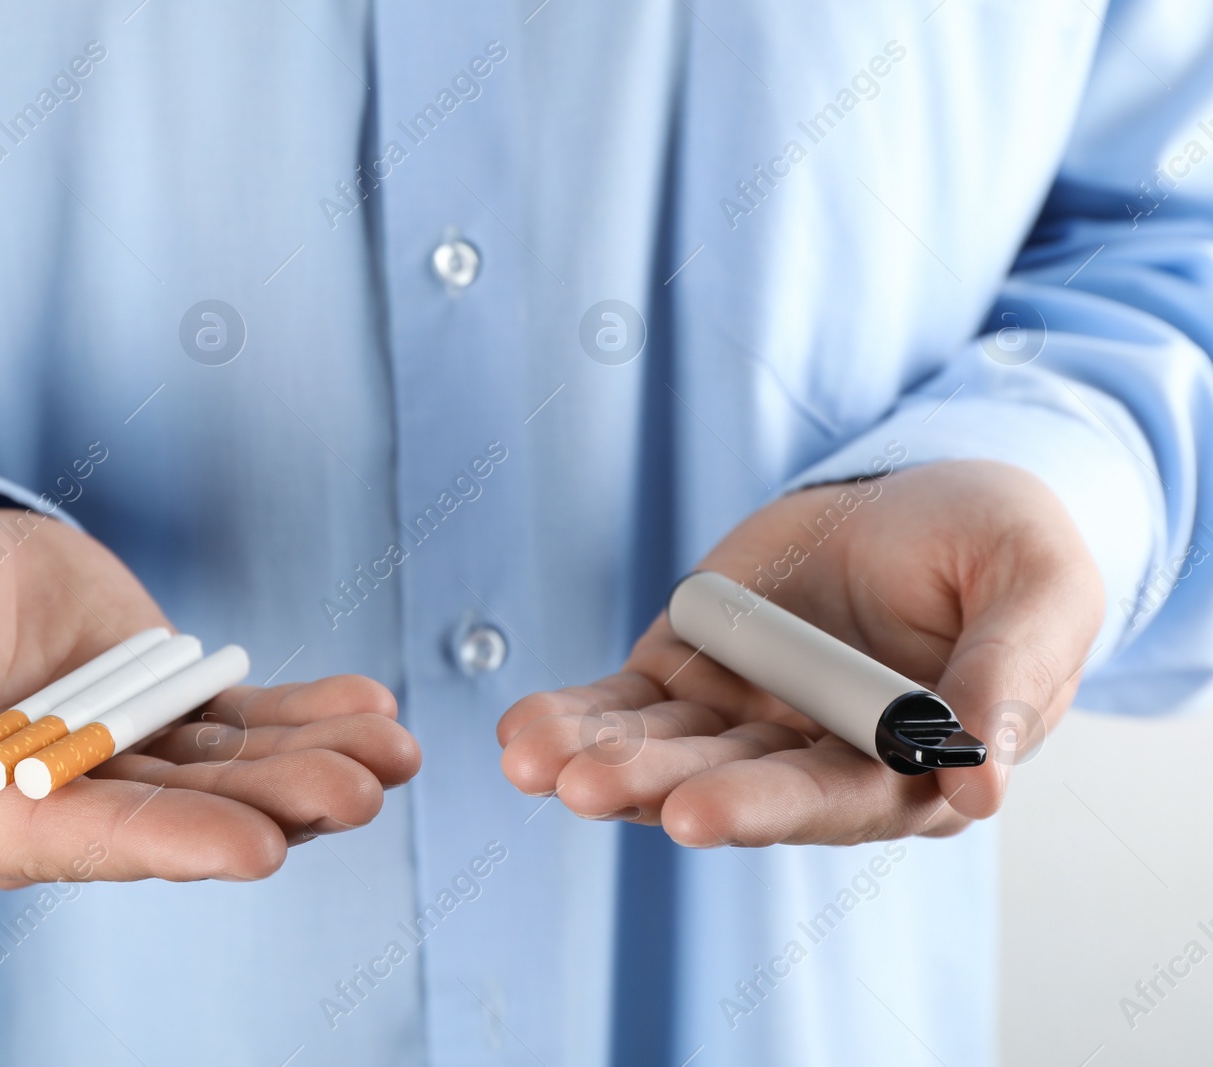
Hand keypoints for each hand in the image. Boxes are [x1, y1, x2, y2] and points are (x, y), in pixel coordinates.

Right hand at [0, 476, 418, 887]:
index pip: (68, 838)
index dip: (162, 843)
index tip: (257, 845)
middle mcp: (42, 801)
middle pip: (169, 815)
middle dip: (267, 808)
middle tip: (359, 791)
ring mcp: (109, 754)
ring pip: (219, 775)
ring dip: (306, 768)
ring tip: (391, 751)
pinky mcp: (154, 705)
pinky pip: (238, 720)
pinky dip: (303, 718)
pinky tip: (371, 709)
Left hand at [497, 460, 1103, 845]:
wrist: (928, 498)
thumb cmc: (1001, 548)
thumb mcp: (1038, 589)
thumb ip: (1012, 678)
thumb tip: (980, 783)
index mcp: (912, 767)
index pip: (837, 801)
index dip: (767, 808)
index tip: (696, 814)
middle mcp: (818, 759)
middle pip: (734, 785)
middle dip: (659, 788)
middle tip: (590, 789)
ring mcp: (747, 718)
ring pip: (666, 752)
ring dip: (599, 759)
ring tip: (533, 758)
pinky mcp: (692, 671)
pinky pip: (627, 705)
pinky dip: (578, 717)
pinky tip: (522, 731)